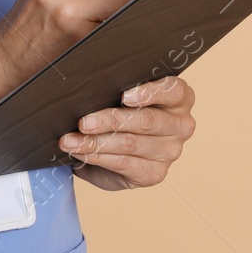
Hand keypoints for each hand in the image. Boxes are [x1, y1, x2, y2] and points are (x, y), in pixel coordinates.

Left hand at [58, 76, 196, 190]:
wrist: (112, 145)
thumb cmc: (118, 108)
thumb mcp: (120, 91)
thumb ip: (117, 83)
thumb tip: (86, 79)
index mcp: (180, 98)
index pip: (174, 91)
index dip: (150, 92)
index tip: (124, 96)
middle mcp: (181, 125)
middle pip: (147, 120)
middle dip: (110, 120)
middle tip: (83, 121)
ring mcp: (170, 152)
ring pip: (130, 144)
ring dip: (95, 142)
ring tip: (70, 141)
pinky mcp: (154, 174)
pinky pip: (123, 164)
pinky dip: (97, 157)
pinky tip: (80, 153)